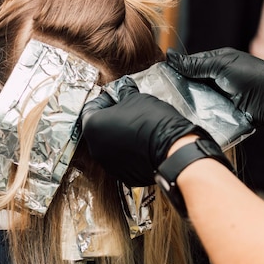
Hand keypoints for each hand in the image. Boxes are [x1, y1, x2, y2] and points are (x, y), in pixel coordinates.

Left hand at [81, 77, 206, 186]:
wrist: (173, 150)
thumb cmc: (153, 124)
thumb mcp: (136, 98)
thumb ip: (124, 93)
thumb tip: (123, 88)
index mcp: (93, 127)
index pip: (90, 108)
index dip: (104, 99)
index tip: (115, 96)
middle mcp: (96, 148)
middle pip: (99, 129)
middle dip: (112, 118)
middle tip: (127, 110)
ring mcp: (109, 164)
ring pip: (110, 146)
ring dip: (119, 135)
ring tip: (137, 126)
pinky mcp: (124, 175)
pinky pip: (122, 159)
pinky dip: (128, 151)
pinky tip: (141, 142)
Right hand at [166, 47, 263, 146]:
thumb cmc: (251, 76)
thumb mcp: (221, 65)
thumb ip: (194, 64)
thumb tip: (169, 56)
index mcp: (216, 62)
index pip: (190, 65)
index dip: (176, 70)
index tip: (158, 76)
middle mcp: (215, 80)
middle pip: (190, 84)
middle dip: (179, 88)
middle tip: (160, 94)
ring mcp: (218, 97)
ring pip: (195, 100)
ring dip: (186, 103)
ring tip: (167, 107)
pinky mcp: (220, 114)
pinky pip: (204, 113)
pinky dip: (195, 115)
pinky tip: (182, 117)